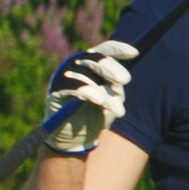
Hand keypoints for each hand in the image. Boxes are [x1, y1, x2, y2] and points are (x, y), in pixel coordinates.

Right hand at [40, 39, 137, 156]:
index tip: (134, 53)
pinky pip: (72, 86)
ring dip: (104, 91)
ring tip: (118, 110)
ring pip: (85, 73)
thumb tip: (121, 79)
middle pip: (94, 57)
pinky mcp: (55, 92)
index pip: (104, 50)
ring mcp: (63, 78)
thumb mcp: (113, 101)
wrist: (77, 140)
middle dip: (111, 68)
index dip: (118, 49)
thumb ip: (116, 88)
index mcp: (91, 66)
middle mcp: (75, 67)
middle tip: (125, 81)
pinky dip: (88, 91)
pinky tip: (99, 100)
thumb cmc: (97, 117)